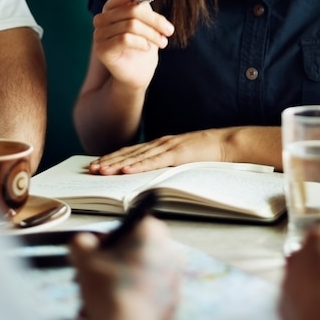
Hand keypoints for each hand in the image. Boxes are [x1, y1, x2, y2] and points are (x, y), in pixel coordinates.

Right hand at [69, 216, 182, 319]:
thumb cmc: (110, 291)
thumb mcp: (85, 260)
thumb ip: (81, 243)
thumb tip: (82, 242)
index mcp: (154, 233)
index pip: (130, 224)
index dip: (107, 238)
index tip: (92, 253)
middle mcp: (170, 252)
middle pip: (133, 252)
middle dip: (107, 266)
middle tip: (87, 279)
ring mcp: (174, 279)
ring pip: (136, 276)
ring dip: (112, 286)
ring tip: (91, 304)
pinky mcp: (173, 303)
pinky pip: (145, 296)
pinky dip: (127, 302)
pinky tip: (106, 317)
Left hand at [87, 128, 235, 173]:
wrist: (229, 144)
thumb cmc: (210, 153)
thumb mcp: (185, 159)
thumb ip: (169, 163)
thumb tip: (155, 177)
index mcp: (163, 144)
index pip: (133, 151)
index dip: (114, 157)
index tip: (98, 164)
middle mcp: (162, 143)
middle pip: (130, 153)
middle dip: (109, 161)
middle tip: (91, 169)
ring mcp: (169, 147)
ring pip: (138, 157)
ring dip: (118, 164)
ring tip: (101, 170)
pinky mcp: (179, 154)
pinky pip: (155, 161)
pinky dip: (138, 166)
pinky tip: (125, 170)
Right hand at [93, 0, 173, 90]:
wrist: (137, 73)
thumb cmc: (142, 45)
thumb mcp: (144, 19)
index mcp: (112, 7)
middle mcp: (102, 18)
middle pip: (134, 10)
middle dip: (156, 21)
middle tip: (169, 31)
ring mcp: (99, 33)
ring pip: (132, 25)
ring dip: (153, 35)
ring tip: (163, 42)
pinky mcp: (102, 48)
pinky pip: (125, 39)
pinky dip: (141, 43)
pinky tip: (147, 48)